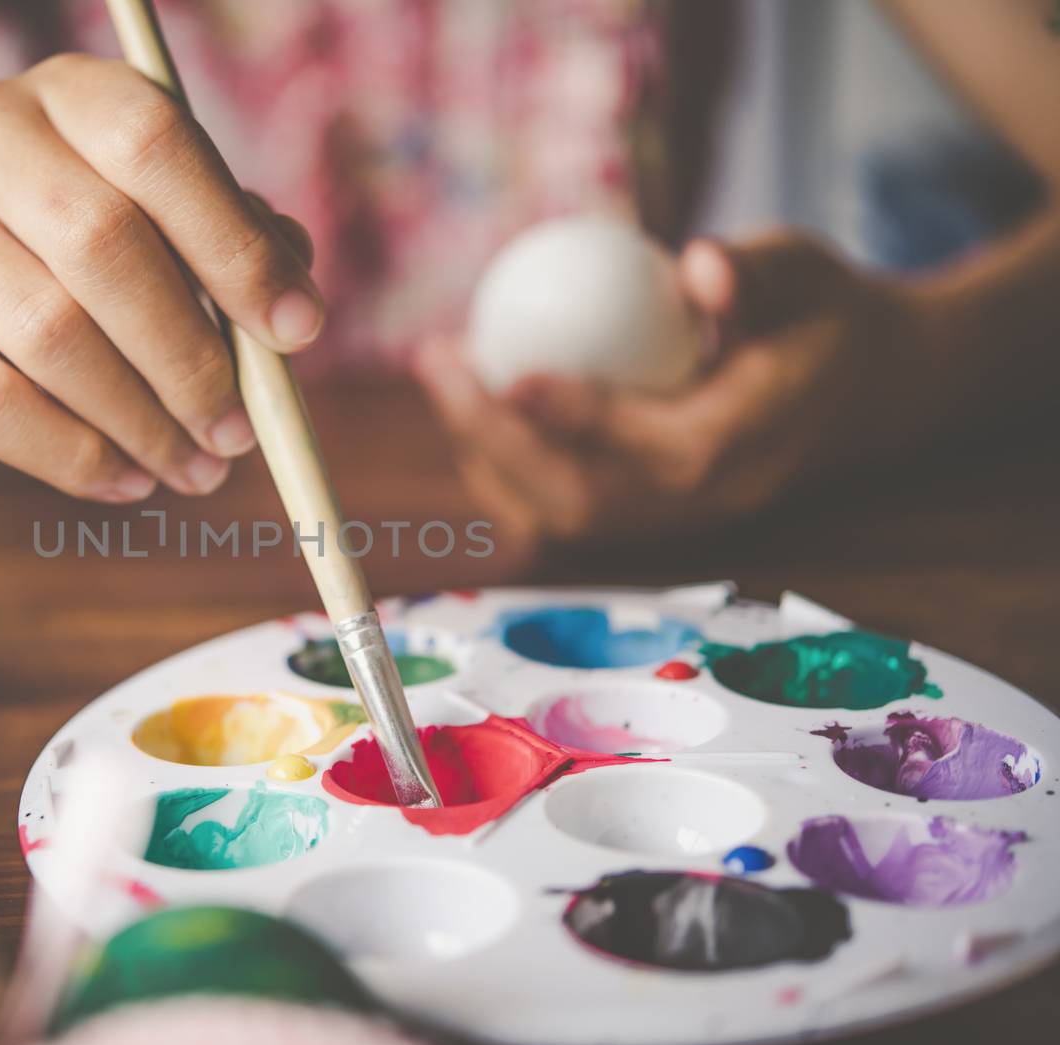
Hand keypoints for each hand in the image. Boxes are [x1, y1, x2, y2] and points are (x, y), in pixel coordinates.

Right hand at [0, 54, 319, 501]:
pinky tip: (124, 481)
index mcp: (62, 91)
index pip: (154, 142)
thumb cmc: (53, 258)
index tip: (297, 333)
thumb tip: (292, 309)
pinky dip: (74, 458)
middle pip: (103, 245)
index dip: (234, 244)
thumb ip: (226, 244)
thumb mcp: (144, 223)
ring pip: (50, 334)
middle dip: (189, 357)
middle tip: (238, 434)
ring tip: (192, 469)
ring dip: (141, 422)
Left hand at [415, 231, 928, 554]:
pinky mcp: (649, 517)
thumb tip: (695, 264)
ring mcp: (677, 520)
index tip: (507, 374)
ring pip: (564, 516)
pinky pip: (563, 507)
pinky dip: (507, 466)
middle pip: (587, 499)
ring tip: (444, 377)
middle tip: (439, 362)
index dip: (580, 422)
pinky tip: (470, 403)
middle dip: (497, 442)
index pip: (661, 451)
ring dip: (488, 457)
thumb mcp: (805, 268)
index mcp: (754, 444)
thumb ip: (753, 270)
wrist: (865, 386)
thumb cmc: (820, 310)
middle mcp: (711, 499)